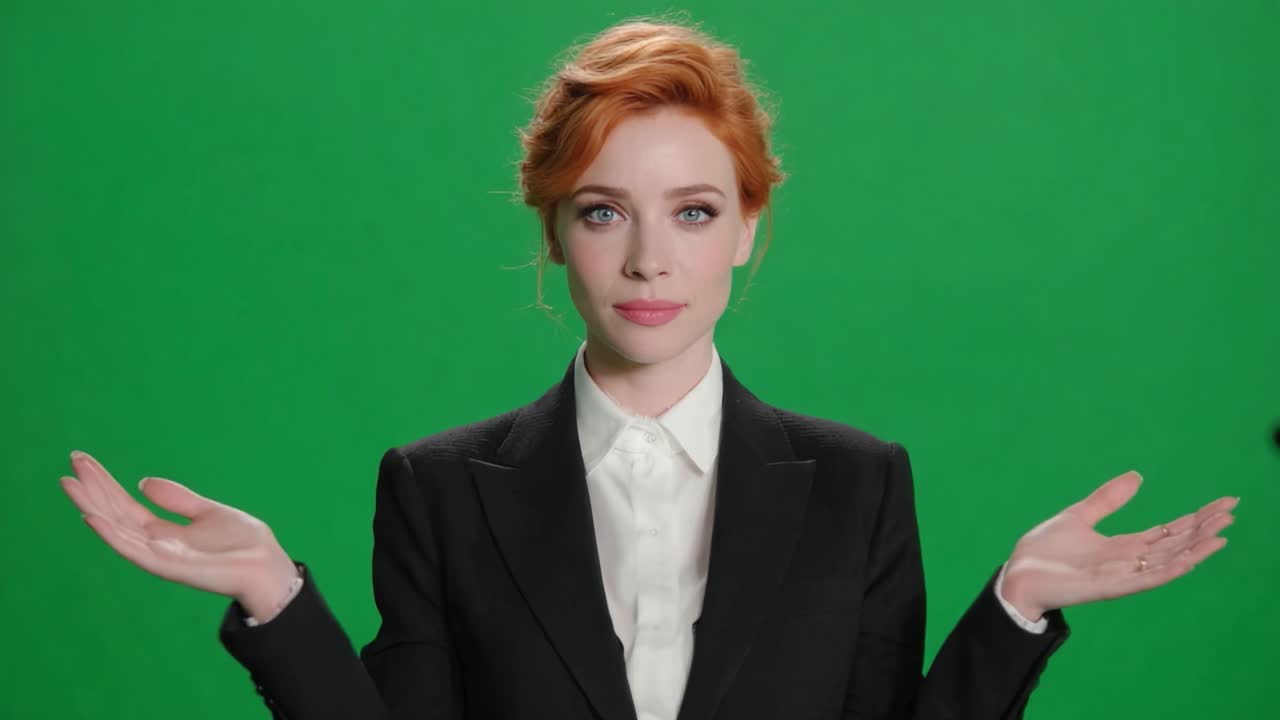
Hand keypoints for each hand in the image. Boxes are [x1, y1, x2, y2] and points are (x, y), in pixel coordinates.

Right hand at [59, 449, 298, 616]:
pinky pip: (133, 550)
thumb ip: (176, 499)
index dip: (103, 484)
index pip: (124, 504)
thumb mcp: (207, 511)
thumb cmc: (242, 543)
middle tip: (72, 462)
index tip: (83, 461)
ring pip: (116, 528)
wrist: (267, 565)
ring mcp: (159, 555)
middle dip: (92, 489)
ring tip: (71, 484)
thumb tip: (143, 482)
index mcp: (163, 531)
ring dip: (92, 506)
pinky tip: (92, 517)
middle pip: (114, 512)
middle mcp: (155, 543)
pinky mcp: (168, 566)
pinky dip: (111, 534)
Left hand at [1000, 470, 1235, 620]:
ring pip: (1168, 561)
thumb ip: (1108, 499)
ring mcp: (1122, 575)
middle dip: (1203, 529)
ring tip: (1220, 534)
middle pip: (1176, 544)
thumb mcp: (1080, 514)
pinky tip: (1189, 560)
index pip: (1169, 531)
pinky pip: (1147, 579)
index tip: (1222, 503)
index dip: (1195, 518)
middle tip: (1231, 512)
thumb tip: (1138, 476)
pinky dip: (1169, 570)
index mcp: (1124, 546)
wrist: (1018, 573)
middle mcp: (1129, 561)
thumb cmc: (1045, 550)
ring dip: (1195, 549)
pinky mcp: (1110, 587)